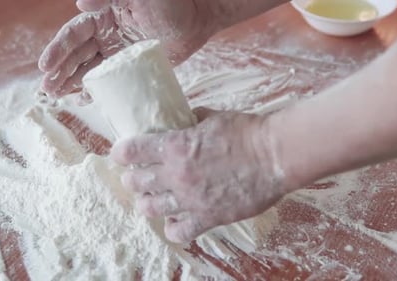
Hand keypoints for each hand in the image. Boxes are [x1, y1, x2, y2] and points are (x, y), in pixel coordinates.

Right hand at [39, 0, 220, 96]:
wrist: (198, 18)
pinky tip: (84, 99)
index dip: (58, 50)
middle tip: (46, 89)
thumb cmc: (170, 3)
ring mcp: (117, 53)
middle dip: (60, 71)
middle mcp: (106, 35)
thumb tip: (80, 3)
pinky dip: (95, 89)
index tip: (45, 66)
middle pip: (76, 55)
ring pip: (88, 69)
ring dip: (71, 82)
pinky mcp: (130, 68)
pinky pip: (108, 80)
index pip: (74, 34)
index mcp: (103, 16)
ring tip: (57, 96)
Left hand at [110, 109, 291, 242]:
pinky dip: (172, 228)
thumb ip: (190, 120)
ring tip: (151, 199)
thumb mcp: (212, 117)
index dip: (121, 152)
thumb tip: (181, 120)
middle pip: (136, 182)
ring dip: (146, 202)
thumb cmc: (246, 132)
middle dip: (132, 178)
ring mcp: (190, 200)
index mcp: (174, 147)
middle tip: (137, 176)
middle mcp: (176, 176)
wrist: (275, 155)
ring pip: (150, 208)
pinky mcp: (208, 218)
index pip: (131, 151)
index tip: (121, 153)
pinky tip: (174, 221)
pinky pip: (179, 232)